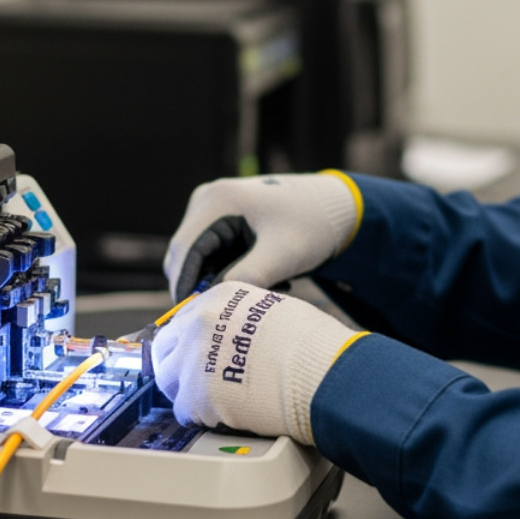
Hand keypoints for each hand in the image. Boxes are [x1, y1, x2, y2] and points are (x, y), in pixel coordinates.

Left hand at [152, 282, 366, 444]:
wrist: (319, 373)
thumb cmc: (311, 344)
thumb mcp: (273, 309)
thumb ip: (242, 319)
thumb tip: (237, 336)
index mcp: (218, 299)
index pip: (186, 318)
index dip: (190, 340)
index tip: (195, 352)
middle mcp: (198, 323)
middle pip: (166, 345)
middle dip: (176, 362)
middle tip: (194, 379)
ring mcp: (192, 359)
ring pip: (168, 379)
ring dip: (184, 390)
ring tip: (208, 401)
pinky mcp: (195, 396)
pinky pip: (183, 410)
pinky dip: (200, 416)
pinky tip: (220, 417)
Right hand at [163, 172, 361, 299]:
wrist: (335, 207)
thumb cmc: (312, 225)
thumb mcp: (281, 255)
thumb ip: (247, 278)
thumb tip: (213, 304)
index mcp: (217, 201)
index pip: (184, 250)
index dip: (185, 285)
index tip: (193, 318)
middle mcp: (208, 200)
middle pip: (186, 255)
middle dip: (202, 285)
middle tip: (229, 310)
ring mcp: (213, 209)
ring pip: (199, 257)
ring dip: (218, 280)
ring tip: (257, 290)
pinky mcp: (223, 220)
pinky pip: (213, 253)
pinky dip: (227, 272)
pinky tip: (260, 279)